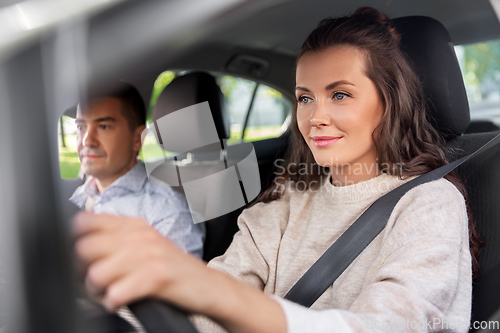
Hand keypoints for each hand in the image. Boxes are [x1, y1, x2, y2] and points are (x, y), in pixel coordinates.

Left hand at [73, 212, 209, 311]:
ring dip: (97, 291)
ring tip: (109, 293)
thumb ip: (117, 238)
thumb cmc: (172, 268)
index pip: (85, 222)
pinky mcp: (156, 277)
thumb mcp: (145, 243)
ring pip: (96, 274)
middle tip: (95, 282)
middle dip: (82, 272)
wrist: (207, 285)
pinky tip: (122, 301)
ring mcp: (148, 255)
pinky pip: (115, 294)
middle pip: (84, 248)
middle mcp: (139, 235)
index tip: (83, 258)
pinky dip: (113, 303)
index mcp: (133, 225)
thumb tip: (78, 244)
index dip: (75, 242)